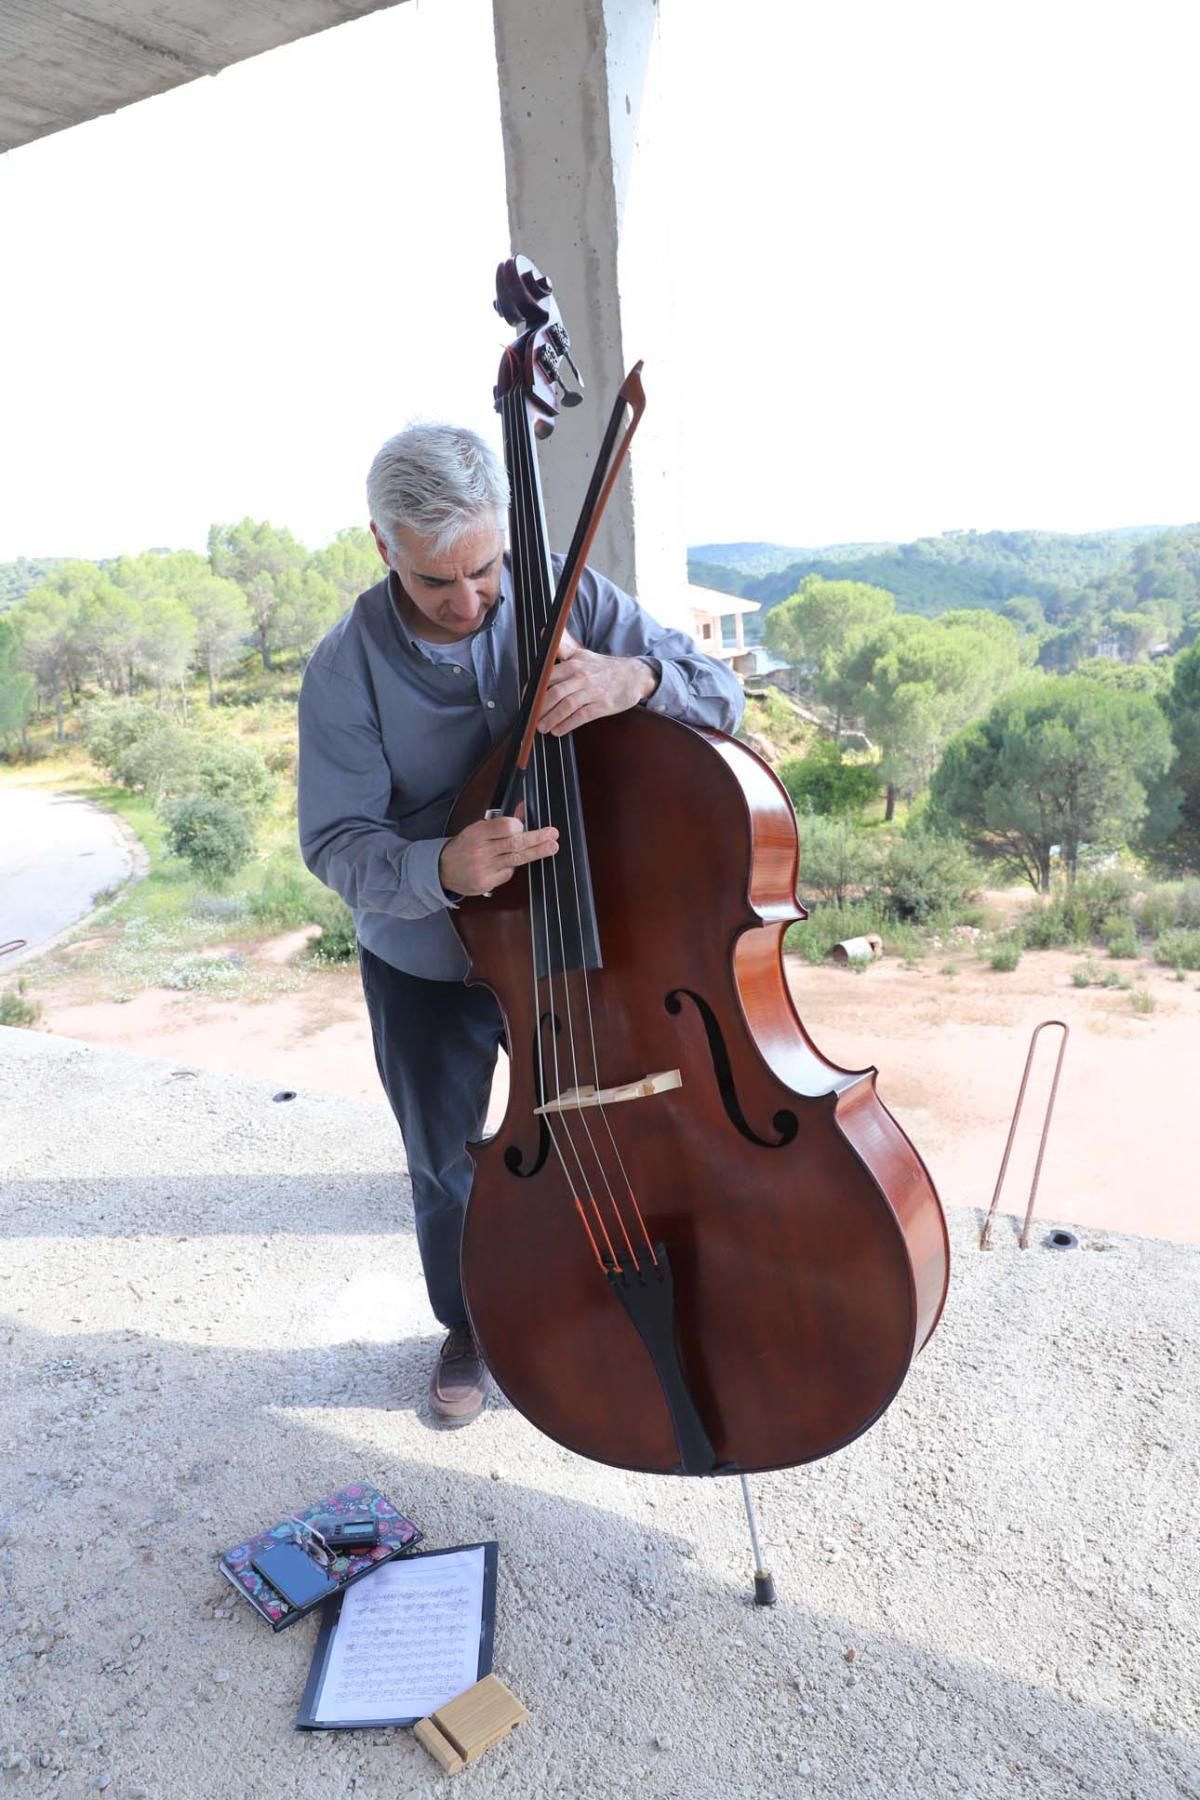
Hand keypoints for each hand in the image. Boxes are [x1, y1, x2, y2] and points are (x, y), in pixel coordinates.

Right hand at [439, 806, 558, 897]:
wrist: (442, 869)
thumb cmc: (464, 846)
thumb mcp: (478, 829)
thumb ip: (501, 822)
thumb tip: (523, 810)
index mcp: (477, 833)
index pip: (504, 827)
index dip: (518, 825)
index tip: (524, 825)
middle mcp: (481, 850)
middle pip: (514, 843)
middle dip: (536, 838)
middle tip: (552, 834)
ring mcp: (484, 868)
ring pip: (516, 859)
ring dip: (536, 852)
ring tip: (552, 847)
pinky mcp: (486, 883)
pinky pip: (508, 873)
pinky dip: (513, 866)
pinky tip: (512, 862)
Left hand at [536, 632, 657, 736]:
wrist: (634, 675)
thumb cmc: (604, 667)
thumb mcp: (582, 654)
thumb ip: (562, 646)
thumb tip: (545, 631)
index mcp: (574, 664)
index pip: (549, 676)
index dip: (535, 690)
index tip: (527, 699)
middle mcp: (582, 677)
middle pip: (555, 693)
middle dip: (541, 708)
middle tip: (533, 718)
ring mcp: (592, 692)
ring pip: (567, 706)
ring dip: (552, 719)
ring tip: (543, 727)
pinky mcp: (602, 705)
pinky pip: (581, 717)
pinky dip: (568, 725)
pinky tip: (559, 730)